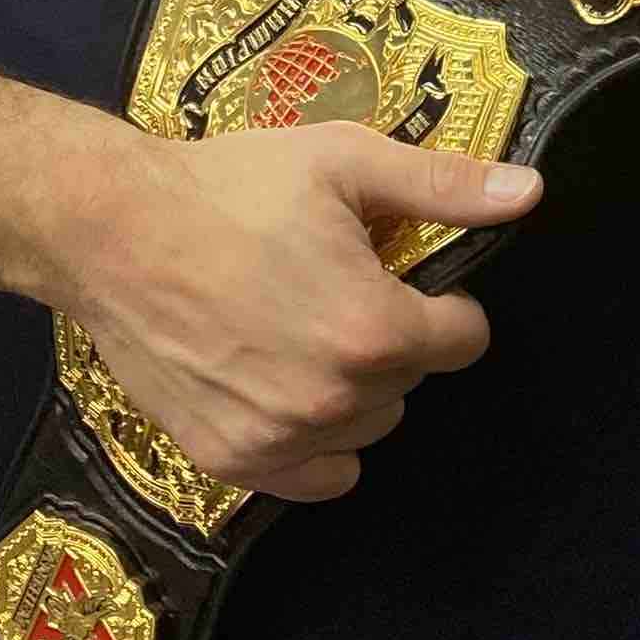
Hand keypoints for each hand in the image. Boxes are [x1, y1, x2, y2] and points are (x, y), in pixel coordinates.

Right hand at [63, 122, 541, 504]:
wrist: (108, 230)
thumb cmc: (230, 187)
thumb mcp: (345, 163)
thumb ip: (444, 188)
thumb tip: (530, 194)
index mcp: (375, 330)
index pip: (465, 340)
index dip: (442, 302)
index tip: (401, 274)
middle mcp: (335, 399)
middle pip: (412, 383)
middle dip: (391, 339)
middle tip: (335, 289)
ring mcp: (281, 438)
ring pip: (367, 429)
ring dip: (355, 390)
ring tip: (302, 331)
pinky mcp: (231, 461)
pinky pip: (317, 476)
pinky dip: (316, 443)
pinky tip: (284, 387)